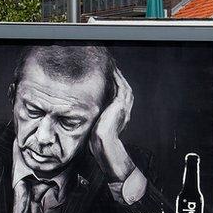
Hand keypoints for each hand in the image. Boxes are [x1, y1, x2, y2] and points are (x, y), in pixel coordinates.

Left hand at [89, 68, 136, 182]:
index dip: (116, 88)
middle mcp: (125, 111)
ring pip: (124, 86)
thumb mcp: (97, 128)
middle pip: (125, 90)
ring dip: (118, 76)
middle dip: (119, 79)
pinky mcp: (120, 104)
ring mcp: (124, 107)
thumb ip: (97, 120)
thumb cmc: (98, 141)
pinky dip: (117, 78)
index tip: (109, 80)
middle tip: (112, 70)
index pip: (120, 98)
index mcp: (121, 116)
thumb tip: (87, 118)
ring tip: (112, 68)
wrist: (104, 144)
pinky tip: (111, 72)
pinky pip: (121, 87)